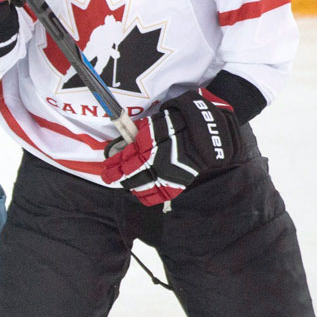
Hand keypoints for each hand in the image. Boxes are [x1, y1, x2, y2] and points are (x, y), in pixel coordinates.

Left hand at [101, 89, 240, 205]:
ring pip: (143, 187)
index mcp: (150, 145)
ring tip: (126, 184)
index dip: (114, 166)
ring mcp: (168, 174)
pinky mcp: (178, 183)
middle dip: (118, 177)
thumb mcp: (159, 120)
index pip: (126, 160)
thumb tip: (129, 142)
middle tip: (110, 176)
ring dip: (132, 186)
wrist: (211, 133)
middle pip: (131, 176)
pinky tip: (142, 194)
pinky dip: (148, 196)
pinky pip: (159, 195)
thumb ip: (143, 132)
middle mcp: (157, 161)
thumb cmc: (183, 122)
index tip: (106, 168)